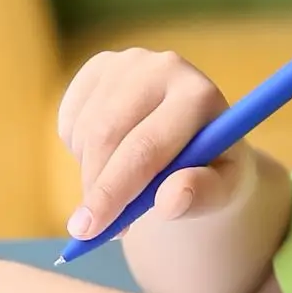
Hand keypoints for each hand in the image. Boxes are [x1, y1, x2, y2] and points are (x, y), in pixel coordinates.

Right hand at [57, 48, 251, 241]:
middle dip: (93, 189)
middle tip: (88, 229)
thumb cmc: (213, 170)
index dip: (114, 191)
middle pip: (106, 136)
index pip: (146, 147)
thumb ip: (203, 196)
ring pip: (84, 131)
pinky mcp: (100, 67)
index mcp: (199, 95)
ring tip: (119, 188)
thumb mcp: (222, 191)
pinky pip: (70, 120)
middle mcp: (162, 67)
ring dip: (89, 172)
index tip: (89, 230)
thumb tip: (171, 198)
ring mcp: (127, 62)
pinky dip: (79, 151)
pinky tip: (109, 157)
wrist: (198, 139)